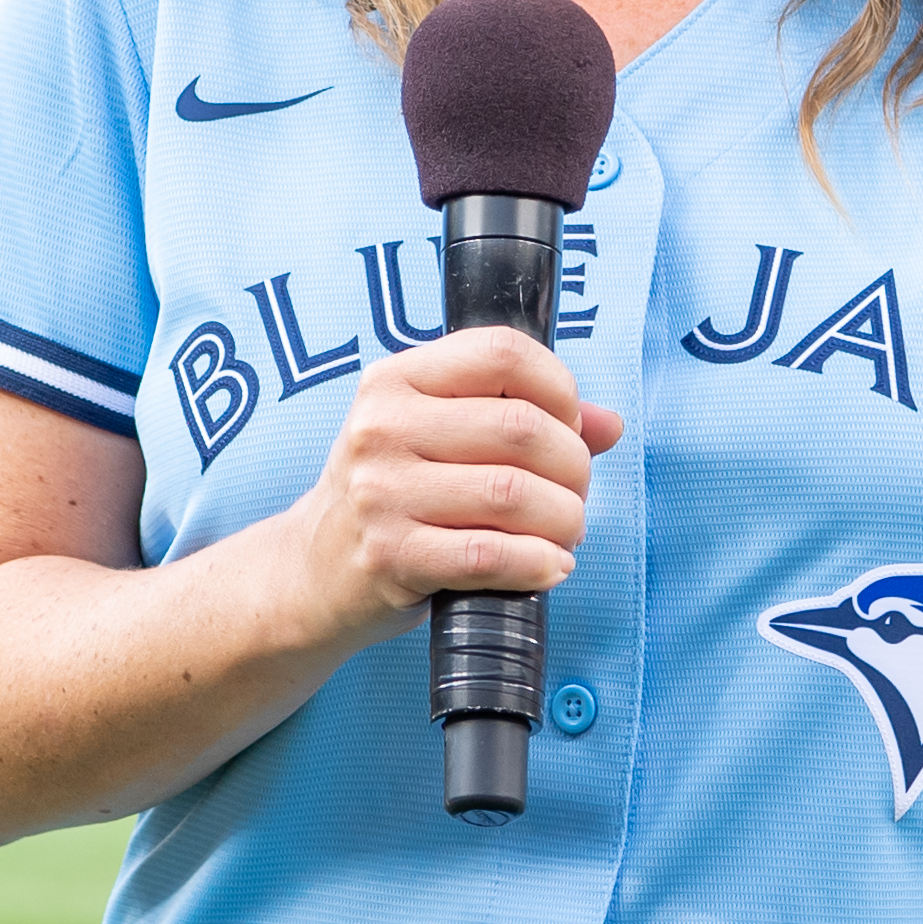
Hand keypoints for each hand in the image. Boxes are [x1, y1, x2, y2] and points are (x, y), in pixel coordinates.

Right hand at [266, 328, 627, 655]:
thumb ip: (523, 417)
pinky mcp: (389, 556)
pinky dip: (538, 564)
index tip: (570, 427)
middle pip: (521, 428)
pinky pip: (490, 556)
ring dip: (564, 520)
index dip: (560, 388)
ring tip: (565, 532)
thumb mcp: (439, 437)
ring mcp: (380, 492)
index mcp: (396, 380)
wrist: (313, 571)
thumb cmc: (394, 494)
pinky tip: (549, 567)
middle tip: (573, 494)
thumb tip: (610, 424)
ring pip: (513, 493)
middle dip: (574, 467)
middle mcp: (382, 427)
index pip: (503, 352)